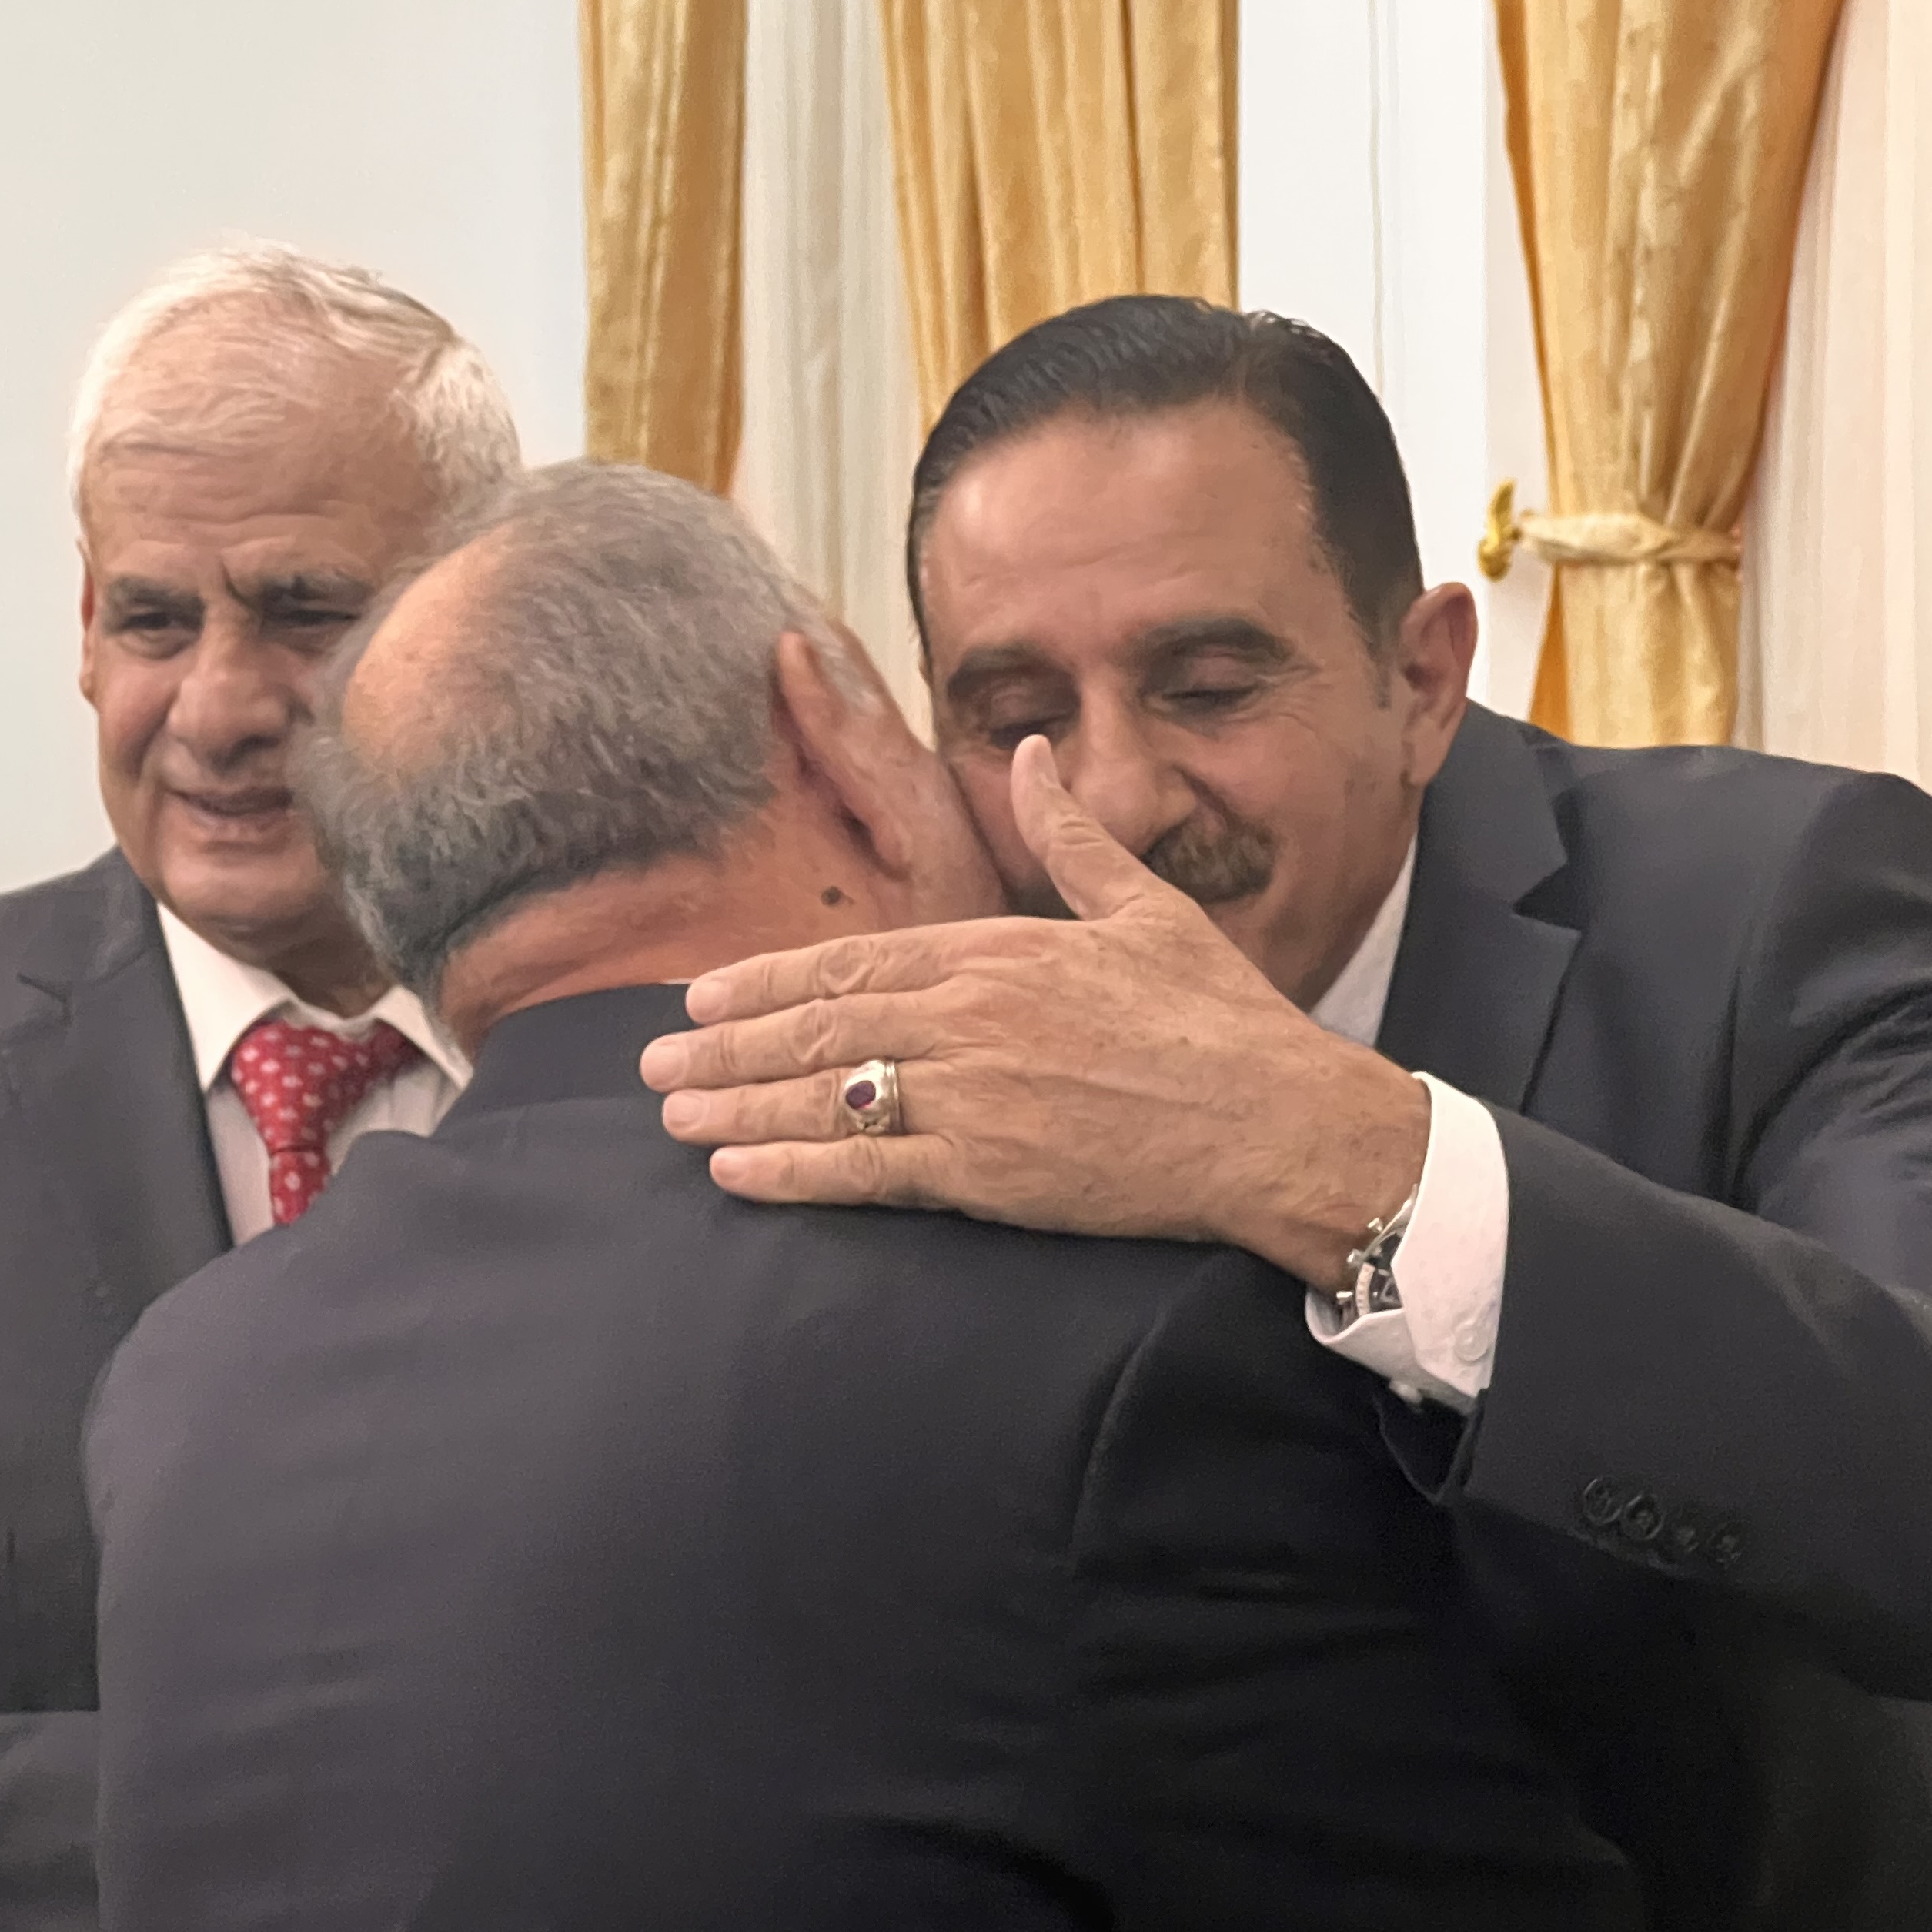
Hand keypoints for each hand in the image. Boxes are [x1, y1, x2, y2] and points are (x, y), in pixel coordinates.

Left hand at [641, 736, 1428, 1288]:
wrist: (1278, 1124)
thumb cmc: (1222, 1024)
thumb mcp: (1147, 909)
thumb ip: (1072, 837)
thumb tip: (1033, 755)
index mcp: (1002, 952)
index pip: (855, 961)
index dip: (768, 980)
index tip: (705, 996)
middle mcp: (973, 1018)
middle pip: (821, 1028)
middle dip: (727, 1046)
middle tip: (654, 1062)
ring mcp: (975, 1097)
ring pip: (829, 1096)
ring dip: (740, 1107)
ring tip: (674, 1115)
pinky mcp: (989, 1172)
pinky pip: (869, 1170)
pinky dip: (795, 1171)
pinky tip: (737, 1176)